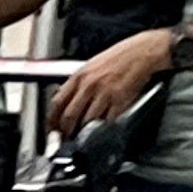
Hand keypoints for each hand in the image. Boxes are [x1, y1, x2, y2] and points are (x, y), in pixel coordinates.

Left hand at [51, 31, 171, 132]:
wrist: (140, 53)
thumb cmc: (119, 58)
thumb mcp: (91, 66)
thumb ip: (79, 83)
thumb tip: (67, 100)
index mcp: (80, 76)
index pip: (58, 102)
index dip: (52, 119)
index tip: (52, 128)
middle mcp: (89, 85)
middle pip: (69, 116)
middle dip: (66, 131)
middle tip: (67, 138)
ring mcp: (104, 95)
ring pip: (87, 121)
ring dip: (85, 132)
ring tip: (85, 136)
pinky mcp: (119, 102)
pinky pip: (108, 121)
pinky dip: (104, 128)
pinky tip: (103, 128)